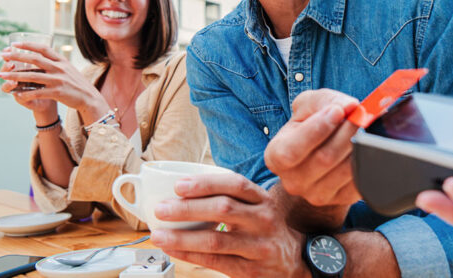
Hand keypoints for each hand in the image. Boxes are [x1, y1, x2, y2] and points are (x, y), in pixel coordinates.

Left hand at [0, 42, 108, 120]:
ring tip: (1, 75)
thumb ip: (56, 63)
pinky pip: (38, 92)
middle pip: (34, 59)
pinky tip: (16, 94)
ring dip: (14, 75)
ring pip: (32, 76)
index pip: (43, 48)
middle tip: (2, 55)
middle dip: (16, 57)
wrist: (89, 98)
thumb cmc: (77, 83)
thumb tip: (42, 56)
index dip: (27, 45)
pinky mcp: (57, 92)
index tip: (14, 44)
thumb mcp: (68, 68)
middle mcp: (59, 68)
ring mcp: (58, 80)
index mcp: (61, 60)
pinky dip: (26, 93)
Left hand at [150, 173, 309, 277]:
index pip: (235, 184)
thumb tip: (182, 191)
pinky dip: (191, 255)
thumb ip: (230, 197)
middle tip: (161, 209)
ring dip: (183, 237)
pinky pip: (216, 261)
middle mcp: (263, 220)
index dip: (206, 183)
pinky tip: (174, 251)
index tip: (179, 185)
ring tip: (159, 235)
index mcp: (262, 199)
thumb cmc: (264, 228)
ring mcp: (259, 246)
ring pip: (216, 239)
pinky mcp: (251, 270)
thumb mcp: (257, 206)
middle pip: (223, 209)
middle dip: (188, 208)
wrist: (294, 260)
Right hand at [265, 89, 359, 206]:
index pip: (292, 150)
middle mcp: (293, 181)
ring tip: (365, 126)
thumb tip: (350, 107)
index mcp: (276, 157)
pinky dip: (367, 160)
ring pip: (345, 170)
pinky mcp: (340, 200)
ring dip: (360, 144)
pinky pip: (359, 181)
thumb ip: (324, 100)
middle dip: (346, 132)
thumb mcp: (309, 105)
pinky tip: (366, 145)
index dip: (317, 130)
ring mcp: (316, 195)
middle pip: (324, 158)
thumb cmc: (311, 124)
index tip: (337, 111)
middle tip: (360, 114)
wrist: (320, 151)